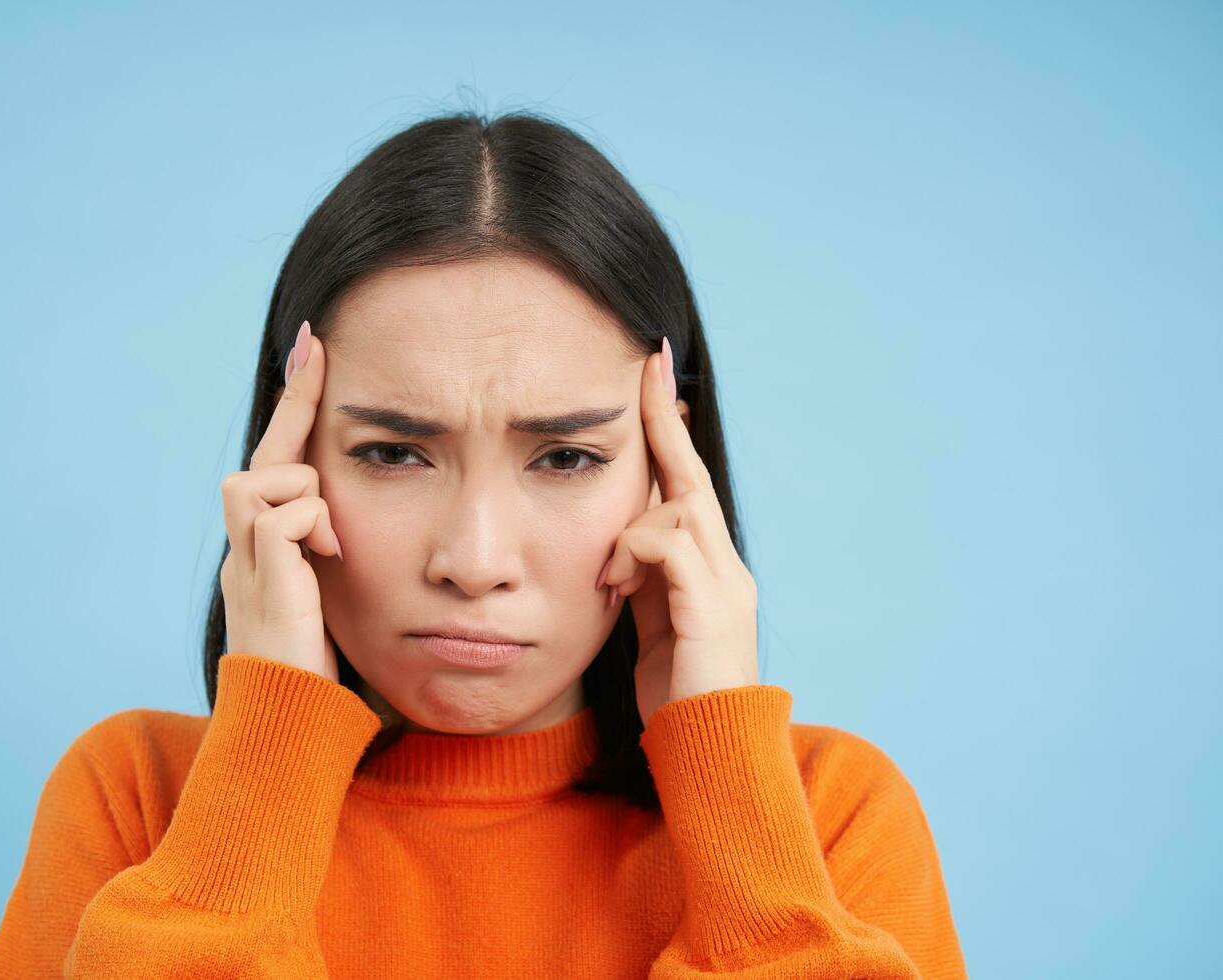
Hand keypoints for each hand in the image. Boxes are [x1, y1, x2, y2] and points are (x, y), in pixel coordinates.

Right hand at [219, 320, 345, 682]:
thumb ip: (329, 564)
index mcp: (262, 555)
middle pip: (260, 461)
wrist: (287, 726)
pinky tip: (331, 560)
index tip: (311, 356)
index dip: (291, 416)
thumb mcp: (326, 607)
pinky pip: (287, 513)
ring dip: (304, 493)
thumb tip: (351, 530)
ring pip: (261, 478)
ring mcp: (246, 561)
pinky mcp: (262, 575)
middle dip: (292, 405)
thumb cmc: (316, 679)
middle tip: (316, 348)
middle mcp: (244, 551)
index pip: (274, 471)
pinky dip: (314, 525)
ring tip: (331, 547)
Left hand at [597, 340, 758, 727]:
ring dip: (629, 533)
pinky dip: (632, 554)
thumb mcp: (651, 623)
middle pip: (690, 478)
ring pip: (677, 507)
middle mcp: (727, 567)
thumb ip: (642, 577)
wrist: (710, 754)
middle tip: (647, 363)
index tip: (652, 376)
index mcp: (709, 569)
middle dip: (663, 421)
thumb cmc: (676, 695)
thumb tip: (618, 541)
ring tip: (610, 587)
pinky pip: (666, 542)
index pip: (686, 485)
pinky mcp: (714, 608)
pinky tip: (616, 590)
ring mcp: (726, 585)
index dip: (668, 432)